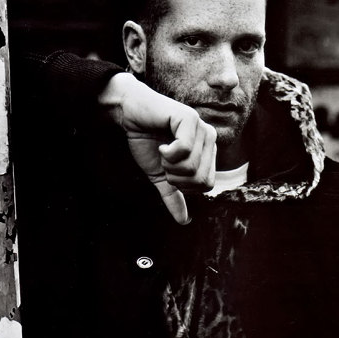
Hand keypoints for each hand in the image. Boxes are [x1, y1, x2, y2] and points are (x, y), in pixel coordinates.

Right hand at [99, 73, 215, 223]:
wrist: (129, 116)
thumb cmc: (146, 141)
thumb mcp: (161, 176)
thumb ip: (174, 196)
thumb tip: (184, 221)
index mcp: (208, 152)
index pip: (206, 185)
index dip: (182, 185)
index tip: (168, 168)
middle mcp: (210, 138)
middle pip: (201, 179)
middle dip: (176, 177)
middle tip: (164, 160)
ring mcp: (201, 127)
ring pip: (192, 167)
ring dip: (169, 165)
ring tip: (162, 149)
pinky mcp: (190, 118)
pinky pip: (185, 150)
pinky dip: (168, 153)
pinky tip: (162, 142)